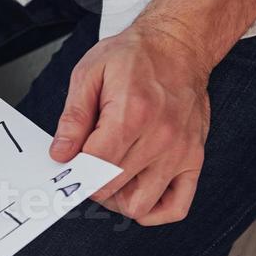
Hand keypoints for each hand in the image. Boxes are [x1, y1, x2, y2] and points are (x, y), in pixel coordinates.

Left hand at [50, 20, 213, 224]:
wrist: (179, 44)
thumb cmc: (135, 56)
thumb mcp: (90, 74)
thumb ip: (73, 117)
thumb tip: (61, 154)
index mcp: (132, 114)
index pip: (95, 167)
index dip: (75, 170)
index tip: (69, 162)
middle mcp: (160, 137)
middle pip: (113, 188)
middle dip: (91, 184)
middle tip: (87, 166)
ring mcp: (180, 152)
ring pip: (140, 205)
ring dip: (118, 200)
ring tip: (110, 177)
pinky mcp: (194, 159)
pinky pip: (176, 206)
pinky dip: (154, 210)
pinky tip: (137, 191)